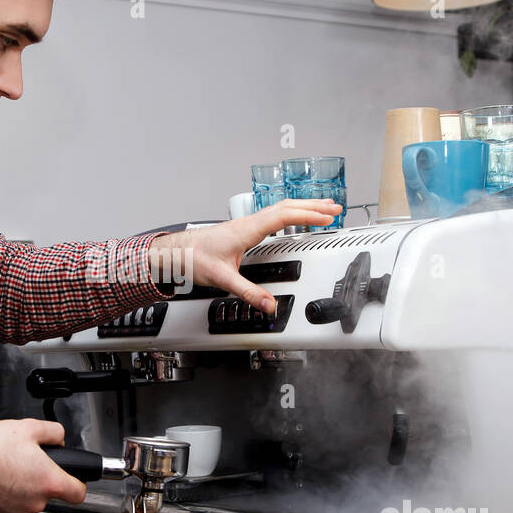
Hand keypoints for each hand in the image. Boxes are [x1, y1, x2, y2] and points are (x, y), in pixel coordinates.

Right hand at [0, 418, 87, 512]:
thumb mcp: (29, 428)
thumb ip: (52, 432)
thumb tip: (58, 437)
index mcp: (49, 481)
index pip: (78, 493)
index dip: (79, 483)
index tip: (76, 478)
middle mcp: (36, 501)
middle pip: (50, 492)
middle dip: (42, 476)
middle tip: (29, 460)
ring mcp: (18, 510)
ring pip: (29, 497)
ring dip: (23, 484)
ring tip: (9, 465)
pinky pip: (11, 502)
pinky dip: (7, 491)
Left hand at [148, 199, 340, 314]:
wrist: (176, 252)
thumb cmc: (194, 258)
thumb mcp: (223, 279)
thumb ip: (248, 293)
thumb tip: (268, 305)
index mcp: (247, 230)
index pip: (283, 216)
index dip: (307, 215)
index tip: (326, 217)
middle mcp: (249, 222)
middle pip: (287, 206)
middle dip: (313, 206)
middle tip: (335, 208)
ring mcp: (247, 223)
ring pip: (281, 208)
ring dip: (304, 206)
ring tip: (324, 207)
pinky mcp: (245, 228)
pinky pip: (274, 214)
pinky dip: (291, 213)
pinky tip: (296, 217)